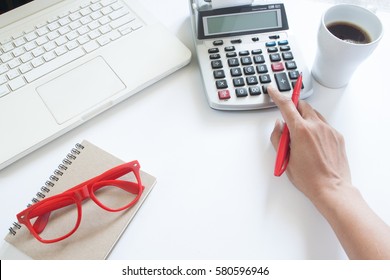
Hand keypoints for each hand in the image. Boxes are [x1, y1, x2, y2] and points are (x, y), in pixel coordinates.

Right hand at [268, 87, 351, 201]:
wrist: (332, 189)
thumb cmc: (308, 178)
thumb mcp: (285, 158)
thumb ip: (278, 138)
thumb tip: (278, 125)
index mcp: (301, 131)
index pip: (286, 106)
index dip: (278, 96)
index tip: (273, 90)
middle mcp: (316, 126)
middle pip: (303, 106)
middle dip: (293, 107)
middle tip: (288, 118)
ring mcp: (329, 130)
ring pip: (314, 114)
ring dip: (305, 117)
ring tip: (300, 134)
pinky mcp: (337, 136)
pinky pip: (324, 124)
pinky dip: (316, 127)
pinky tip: (313, 142)